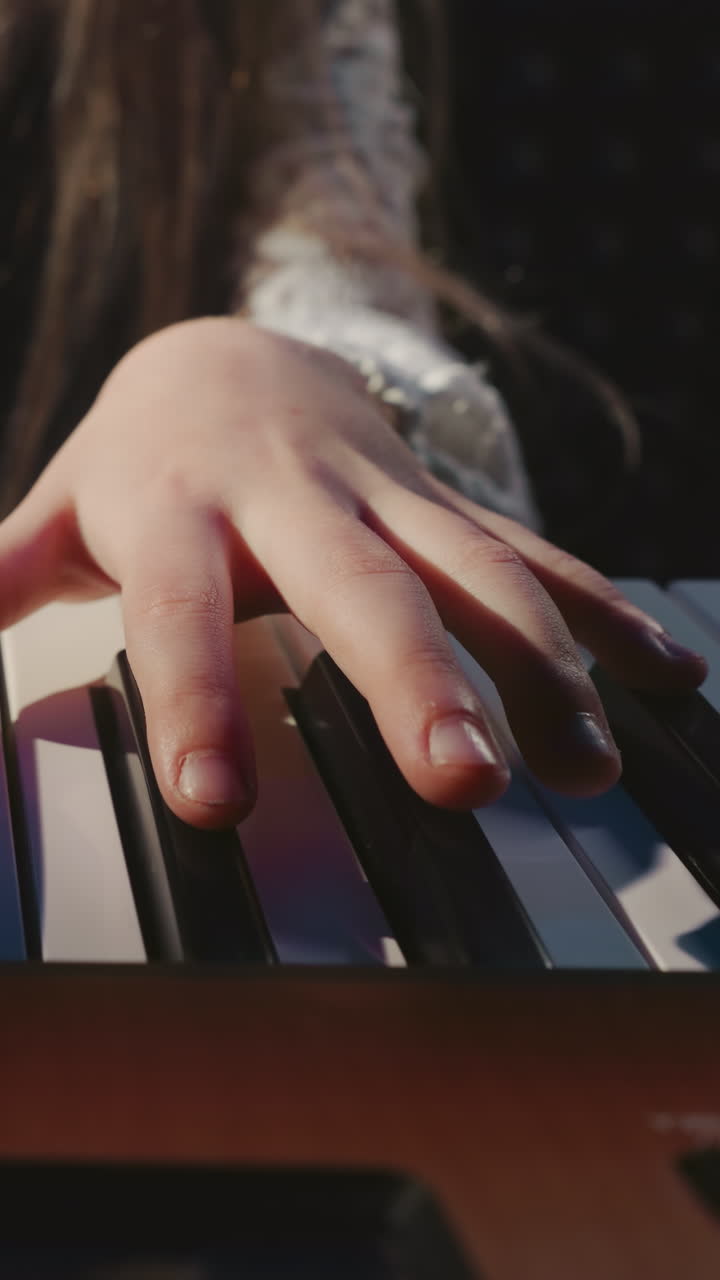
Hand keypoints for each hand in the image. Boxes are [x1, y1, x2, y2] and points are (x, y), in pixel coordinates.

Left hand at [0, 317, 706, 827]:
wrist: (236, 353)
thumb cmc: (142, 454)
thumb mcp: (60, 506)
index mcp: (182, 508)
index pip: (183, 609)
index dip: (199, 697)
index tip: (216, 801)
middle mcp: (295, 498)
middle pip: (360, 591)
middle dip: (417, 683)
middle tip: (463, 782)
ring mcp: (386, 496)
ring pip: (473, 572)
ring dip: (536, 665)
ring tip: (582, 761)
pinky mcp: (445, 503)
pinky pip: (533, 554)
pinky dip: (600, 614)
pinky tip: (663, 674)